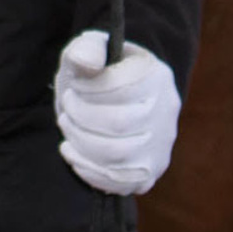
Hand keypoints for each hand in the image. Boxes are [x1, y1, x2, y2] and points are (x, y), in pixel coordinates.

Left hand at [53, 30, 180, 197]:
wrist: (113, 99)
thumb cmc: (98, 71)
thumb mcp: (90, 48)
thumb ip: (87, 49)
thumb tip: (85, 62)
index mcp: (156, 76)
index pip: (120, 89)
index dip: (87, 90)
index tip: (72, 86)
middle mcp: (166, 113)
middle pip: (118, 124)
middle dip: (80, 116)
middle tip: (66, 107)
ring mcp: (161, 146)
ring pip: (118, 156)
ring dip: (80, 141)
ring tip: (67, 125)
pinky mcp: (149, 172)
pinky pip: (120, 183)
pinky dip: (88, 170)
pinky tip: (71, 151)